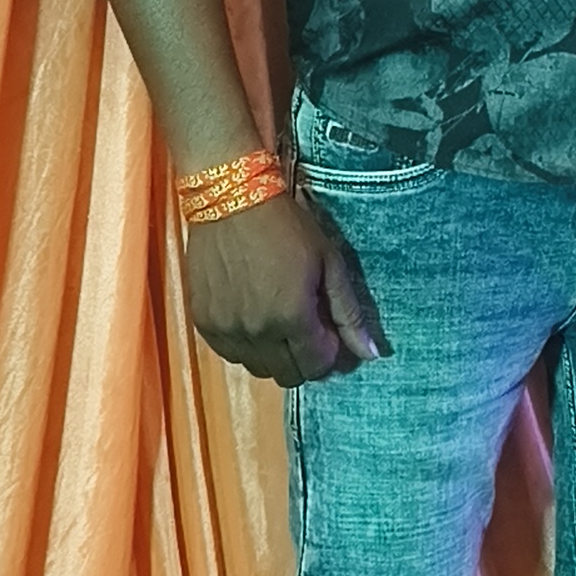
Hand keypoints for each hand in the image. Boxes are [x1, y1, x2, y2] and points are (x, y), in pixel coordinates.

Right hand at [186, 191, 388, 381]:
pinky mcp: (203, 322)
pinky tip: (251, 315)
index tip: (326, 327)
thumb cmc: (286, 226)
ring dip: (273, 353)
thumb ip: (349, 313)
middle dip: (303, 357)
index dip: (328, 351)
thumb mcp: (328, 263)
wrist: (231, 200)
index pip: (317, 366)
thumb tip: (372, 354)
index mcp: (292, 317)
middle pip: (288, 375)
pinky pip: (229, 354)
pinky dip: (245, 344)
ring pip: (257, 368)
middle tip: (304, 324)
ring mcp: (226, 329)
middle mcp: (257, 332)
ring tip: (276, 317)